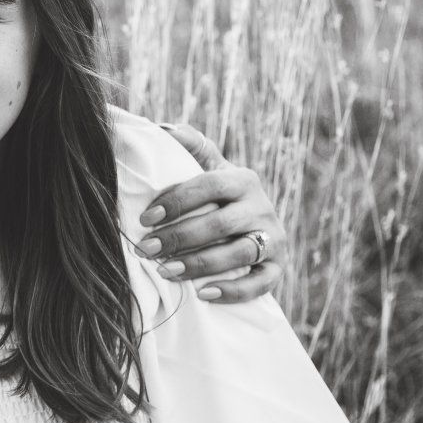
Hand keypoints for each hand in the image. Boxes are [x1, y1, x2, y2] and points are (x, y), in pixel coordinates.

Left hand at [135, 123, 285, 303]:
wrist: (251, 225)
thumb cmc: (215, 195)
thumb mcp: (206, 166)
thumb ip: (188, 145)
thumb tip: (160, 128)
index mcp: (242, 179)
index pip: (209, 185)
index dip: (176, 201)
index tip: (144, 218)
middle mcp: (262, 207)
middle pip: (221, 223)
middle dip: (180, 237)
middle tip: (146, 249)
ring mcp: (273, 238)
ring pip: (240, 252)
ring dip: (201, 263)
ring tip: (166, 271)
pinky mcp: (278, 266)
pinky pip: (262, 283)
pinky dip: (234, 290)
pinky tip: (203, 293)